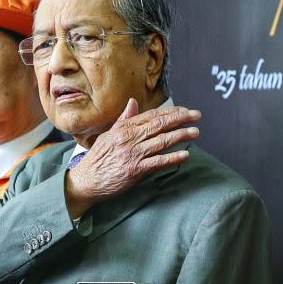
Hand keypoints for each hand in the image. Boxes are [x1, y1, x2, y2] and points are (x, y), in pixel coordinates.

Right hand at [64, 99, 200, 218]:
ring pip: (161, 141)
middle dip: (180, 119)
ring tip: (195, 132)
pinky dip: (172, 158)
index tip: (185, 110)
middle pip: (159, 125)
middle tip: (197, 116)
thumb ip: (124, 120)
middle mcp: (129, 139)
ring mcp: (132, 154)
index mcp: (123, 129)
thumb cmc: (98, 159)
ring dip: (181, 136)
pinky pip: (157, 162)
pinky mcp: (135, 170)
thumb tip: (133, 102)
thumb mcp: (108, 135)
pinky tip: (185, 155)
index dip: (170, 112)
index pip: (151, 116)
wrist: (86, 181)